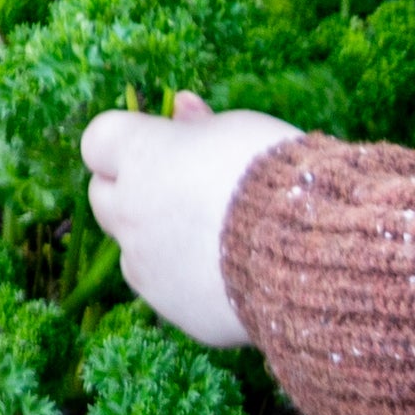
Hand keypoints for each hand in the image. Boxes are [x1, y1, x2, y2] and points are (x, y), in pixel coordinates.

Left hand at [82, 90, 299, 349]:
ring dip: (160, 240)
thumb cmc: (279, 179)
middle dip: (133, 192)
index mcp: (141, 156)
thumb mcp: (241, 131)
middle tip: (183, 191)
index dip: (130, 143)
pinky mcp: (173, 307)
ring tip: (218, 240)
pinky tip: (232, 275)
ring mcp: (146, 264)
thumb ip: (200, 125)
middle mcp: (129, 211)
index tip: (163, 147)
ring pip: (133, 248)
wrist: (315, 256)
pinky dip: (189, 281)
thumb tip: (181, 107)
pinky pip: (168, 289)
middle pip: (104, 197)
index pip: (99, 141)